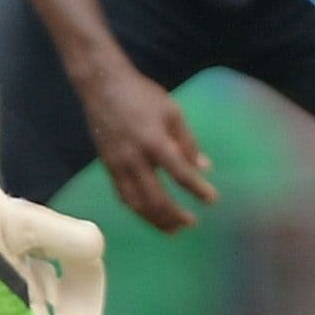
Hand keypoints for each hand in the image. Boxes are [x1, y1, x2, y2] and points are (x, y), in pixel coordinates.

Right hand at [81, 61, 216, 232]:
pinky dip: (138, 209)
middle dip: (175, 215)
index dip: (198, 190)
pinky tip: (149, 214)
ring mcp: (118, 165)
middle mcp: (135, 158)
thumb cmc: (141, 95)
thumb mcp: (172, 111)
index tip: (212, 200)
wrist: (102, 86)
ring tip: (172, 228)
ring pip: (137, 204)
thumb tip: (204, 167)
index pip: (180, 173)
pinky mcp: (108, 166)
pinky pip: (123, 195)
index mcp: (154, 141)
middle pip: (156, 198)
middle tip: (191, 223)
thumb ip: (188, 141)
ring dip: (156, 220)